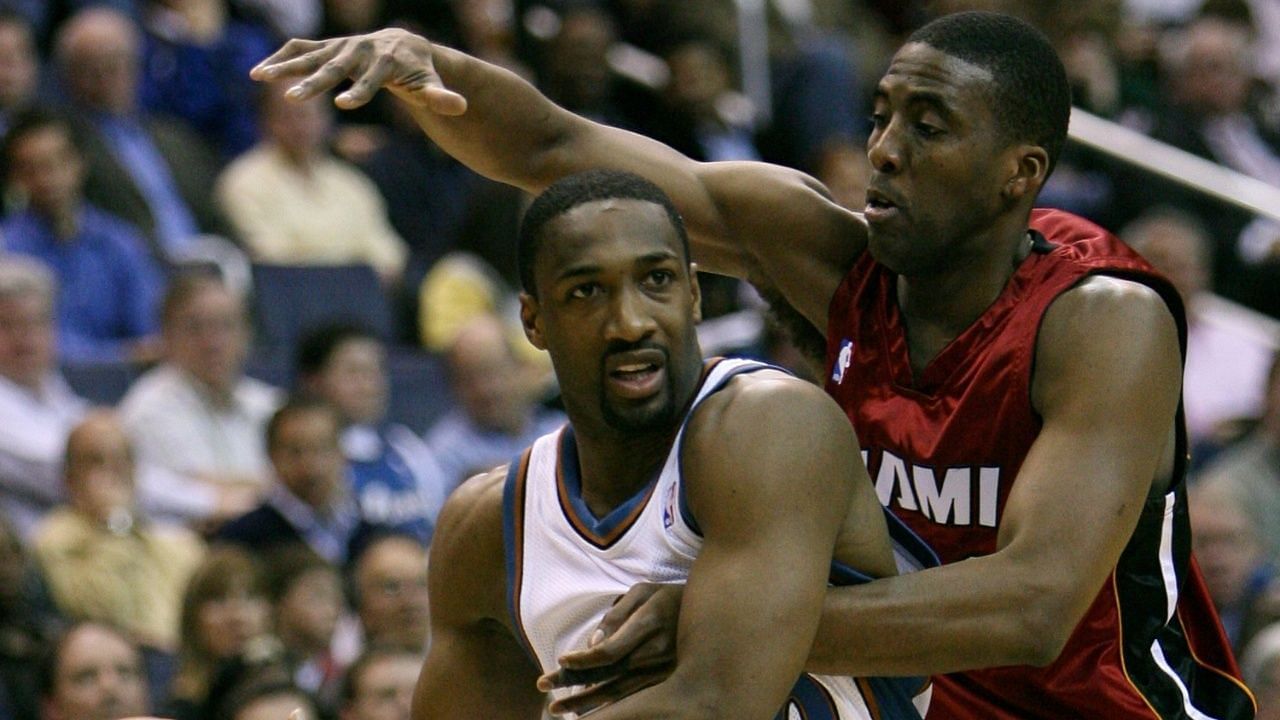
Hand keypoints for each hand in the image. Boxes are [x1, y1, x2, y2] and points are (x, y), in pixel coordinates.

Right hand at [250, 29, 466, 114]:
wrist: (406, 44)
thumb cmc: (419, 71)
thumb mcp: (431, 84)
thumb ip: (441, 97)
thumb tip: (461, 107)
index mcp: (384, 61)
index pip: (370, 80)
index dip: (358, 92)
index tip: (342, 106)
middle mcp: (359, 50)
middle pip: (334, 68)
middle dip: (313, 83)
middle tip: (293, 98)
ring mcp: (340, 47)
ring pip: (310, 56)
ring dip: (285, 66)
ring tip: (258, 77)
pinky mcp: (328, 47)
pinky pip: (301, 50)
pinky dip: (280, 57)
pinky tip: (259, 71)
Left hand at [538, 582, 682, 715]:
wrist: (707, 613)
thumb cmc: (668, 598)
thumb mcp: (644, 592)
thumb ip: (617, 615)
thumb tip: (594, 642)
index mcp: (648, 625)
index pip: (609, 651)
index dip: (583, 659)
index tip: (562, 660)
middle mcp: (654, 652)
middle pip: (607, 674)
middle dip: (572, 683)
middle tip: (544, 686)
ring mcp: (661, 671)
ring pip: (617, 691)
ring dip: (585, 702)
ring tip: (558, 710)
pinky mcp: (664, 682)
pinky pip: (631, 697)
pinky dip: (608, 707)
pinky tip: (588, 713)